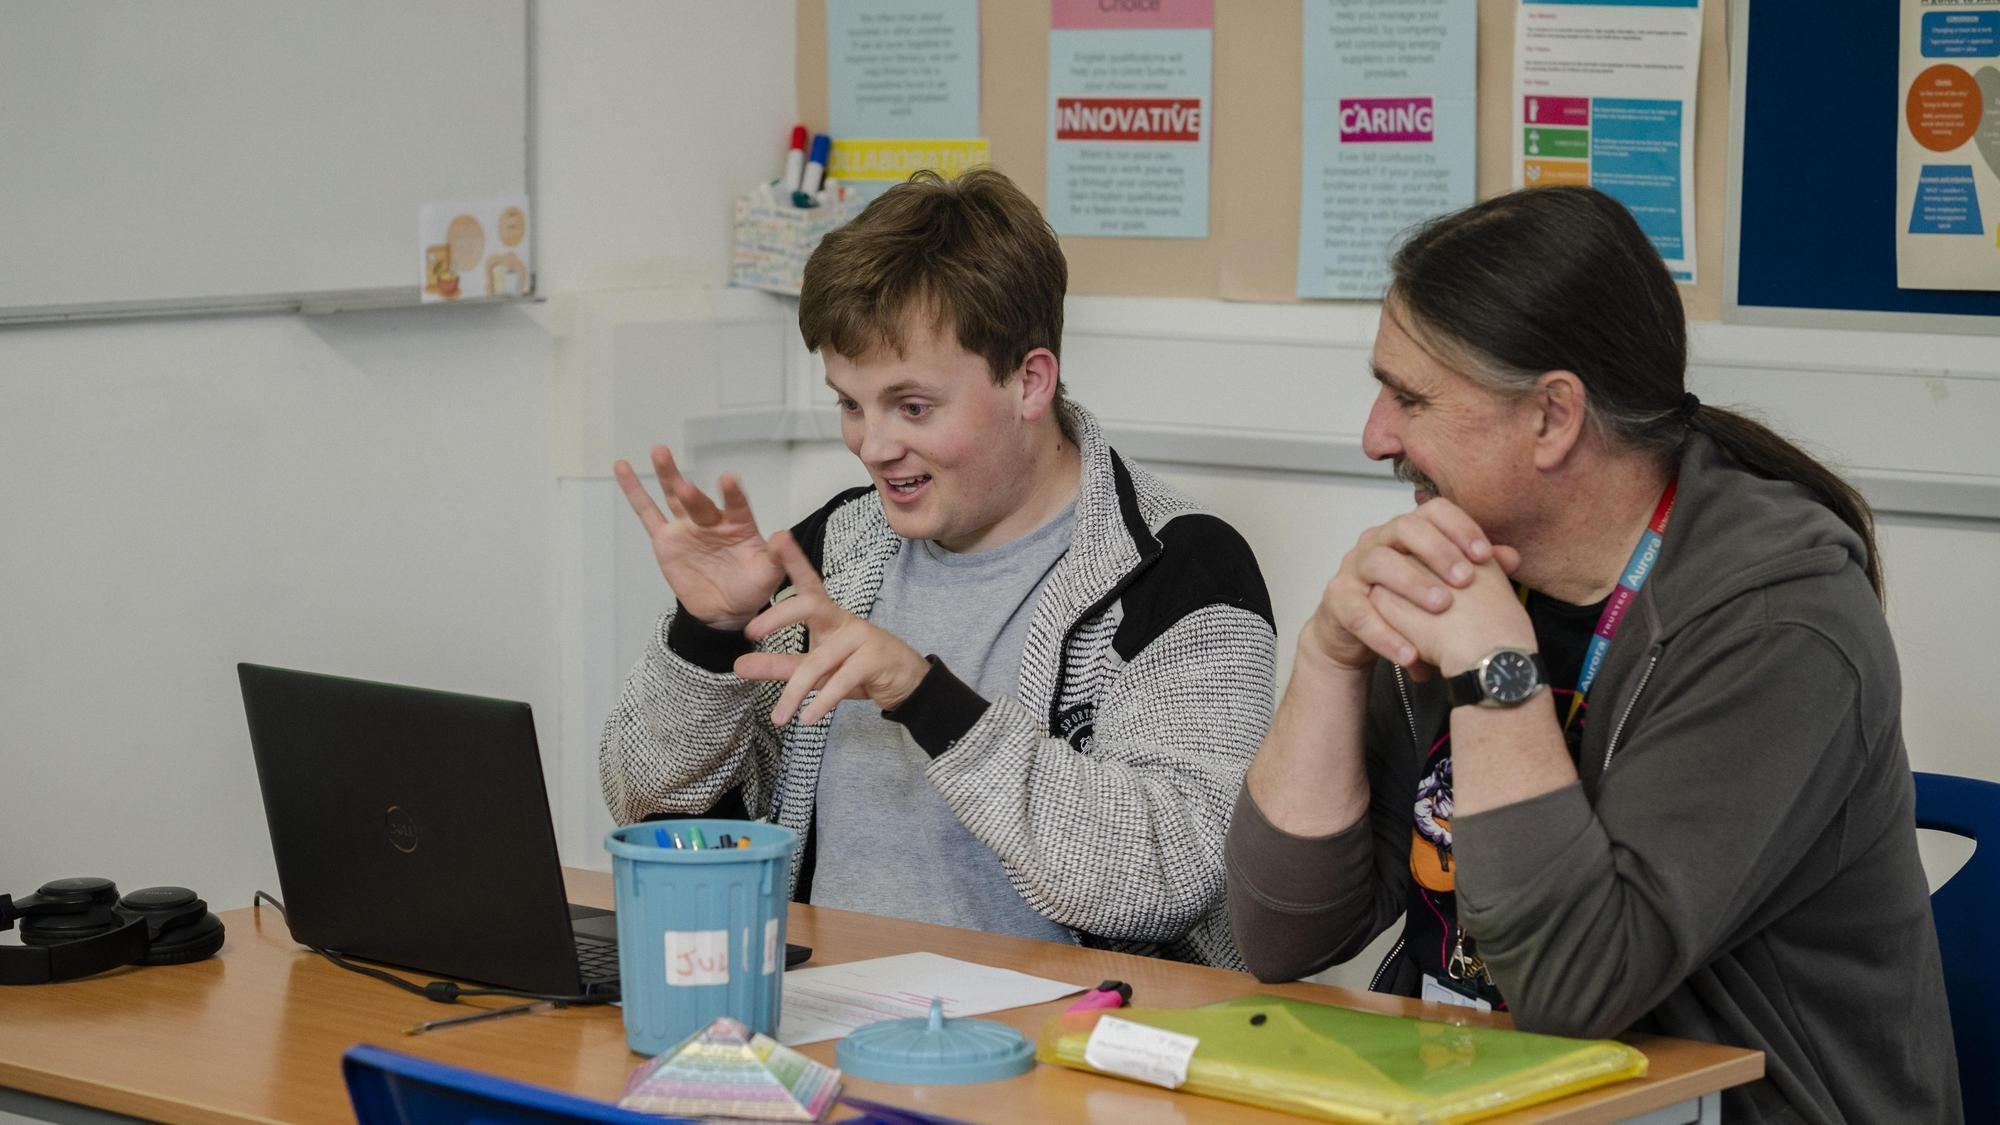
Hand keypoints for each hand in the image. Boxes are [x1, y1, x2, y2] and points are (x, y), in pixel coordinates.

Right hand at [613, 446, 783, 630]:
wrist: (725, 610)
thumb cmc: (750, 588)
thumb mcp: (769, 575)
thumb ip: (777, 556)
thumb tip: (783, 536)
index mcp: (739, 525)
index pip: (737, 505)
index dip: (732, 494)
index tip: (728, 479)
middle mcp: (712, 520)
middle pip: (700, 502)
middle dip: (691, 494)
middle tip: (683, 485)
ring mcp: (687, 526)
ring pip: (674, 497)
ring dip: (668, 475)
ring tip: (660, 451)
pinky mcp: (666, 539)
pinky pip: (647, 513)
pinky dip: (634, 491)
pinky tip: (623, 468)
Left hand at [733, 530, 932, 725]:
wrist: (905, 685)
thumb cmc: (857, 670)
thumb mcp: (814, 670)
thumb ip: (778, 666)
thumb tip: (737, 666)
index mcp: (828, 616)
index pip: (806, 584)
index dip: (793, 561)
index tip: (776, 539)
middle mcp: (843, 620)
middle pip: (810, 605)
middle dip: (780, 615)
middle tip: (750, 631)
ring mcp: (862, 638)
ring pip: (818, 661)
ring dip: (794, 692)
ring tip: (778, 717)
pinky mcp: (874, 660)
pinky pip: (841, 680)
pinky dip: (822, 702)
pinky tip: (808, 718)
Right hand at [1304, 498, 1522, 679]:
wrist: (1358, 634)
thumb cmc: (1404, 603)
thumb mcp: (1440, 584)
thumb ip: (1472, 568)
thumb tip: (1512, 557)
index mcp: (1406, 532)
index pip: (1433, 511)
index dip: (1459, 527)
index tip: (1484, 554)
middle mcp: (1377, 541)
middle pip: (1404, 527)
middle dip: (1437, 551)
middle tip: (1465, 579)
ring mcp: (1353, 568)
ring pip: (1378, 563)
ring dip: (1412, 584)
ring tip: (1441, 607)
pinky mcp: (1337, 600)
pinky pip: (1358, 612)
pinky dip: (1385, 633)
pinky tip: (1411, 653)